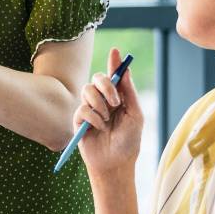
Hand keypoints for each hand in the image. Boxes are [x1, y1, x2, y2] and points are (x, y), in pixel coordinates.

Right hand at [73, 47, 143, 175]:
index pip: (114, 75)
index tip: (116, 50)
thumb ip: (129, 92)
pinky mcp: (79, 120)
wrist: (116, 163)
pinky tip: (99, 128)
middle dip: (107, 86)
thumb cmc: (129, 141)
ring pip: (88, 90)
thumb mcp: (135, 115)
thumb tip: (125, 70)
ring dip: (100, 105)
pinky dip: (94, 118)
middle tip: (116, 101)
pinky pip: (82, 109)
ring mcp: (89, 109)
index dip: (114, 62)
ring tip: (107, 120)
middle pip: (98, 78)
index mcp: (117, 98)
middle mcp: (102, 101)